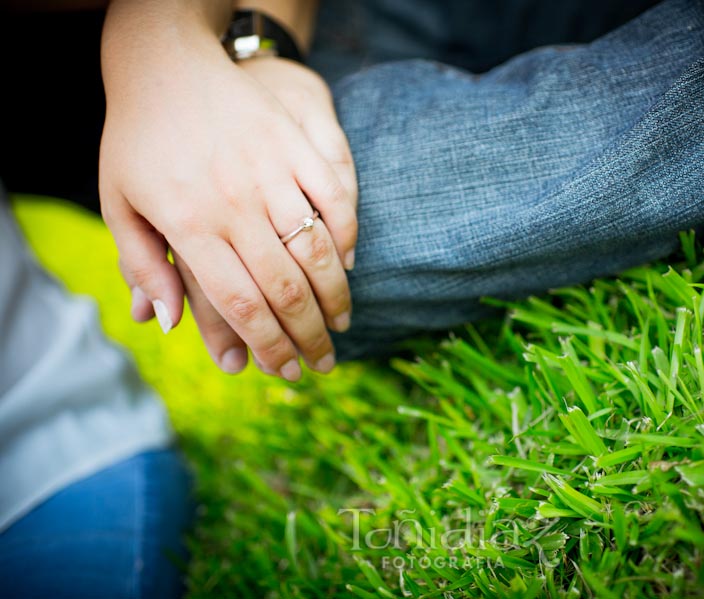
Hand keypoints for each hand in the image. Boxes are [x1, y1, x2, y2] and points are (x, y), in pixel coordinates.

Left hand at [100, 4, 356, 380]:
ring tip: (341, 325)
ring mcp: (272, 172)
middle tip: (324, 364)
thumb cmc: (139, 140)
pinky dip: (347, 238)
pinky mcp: (298, 147)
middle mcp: (234, 203)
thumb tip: (165, 325)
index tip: (285, 370)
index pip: (239, 303)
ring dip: (335, 297)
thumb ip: (142, 266)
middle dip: (310, 337)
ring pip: (316, 252)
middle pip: (284, 289)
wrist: (168, 63)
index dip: (267, 345)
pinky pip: (337, 200)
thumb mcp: (119, 204)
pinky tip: (348, 266)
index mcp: (189, 223)